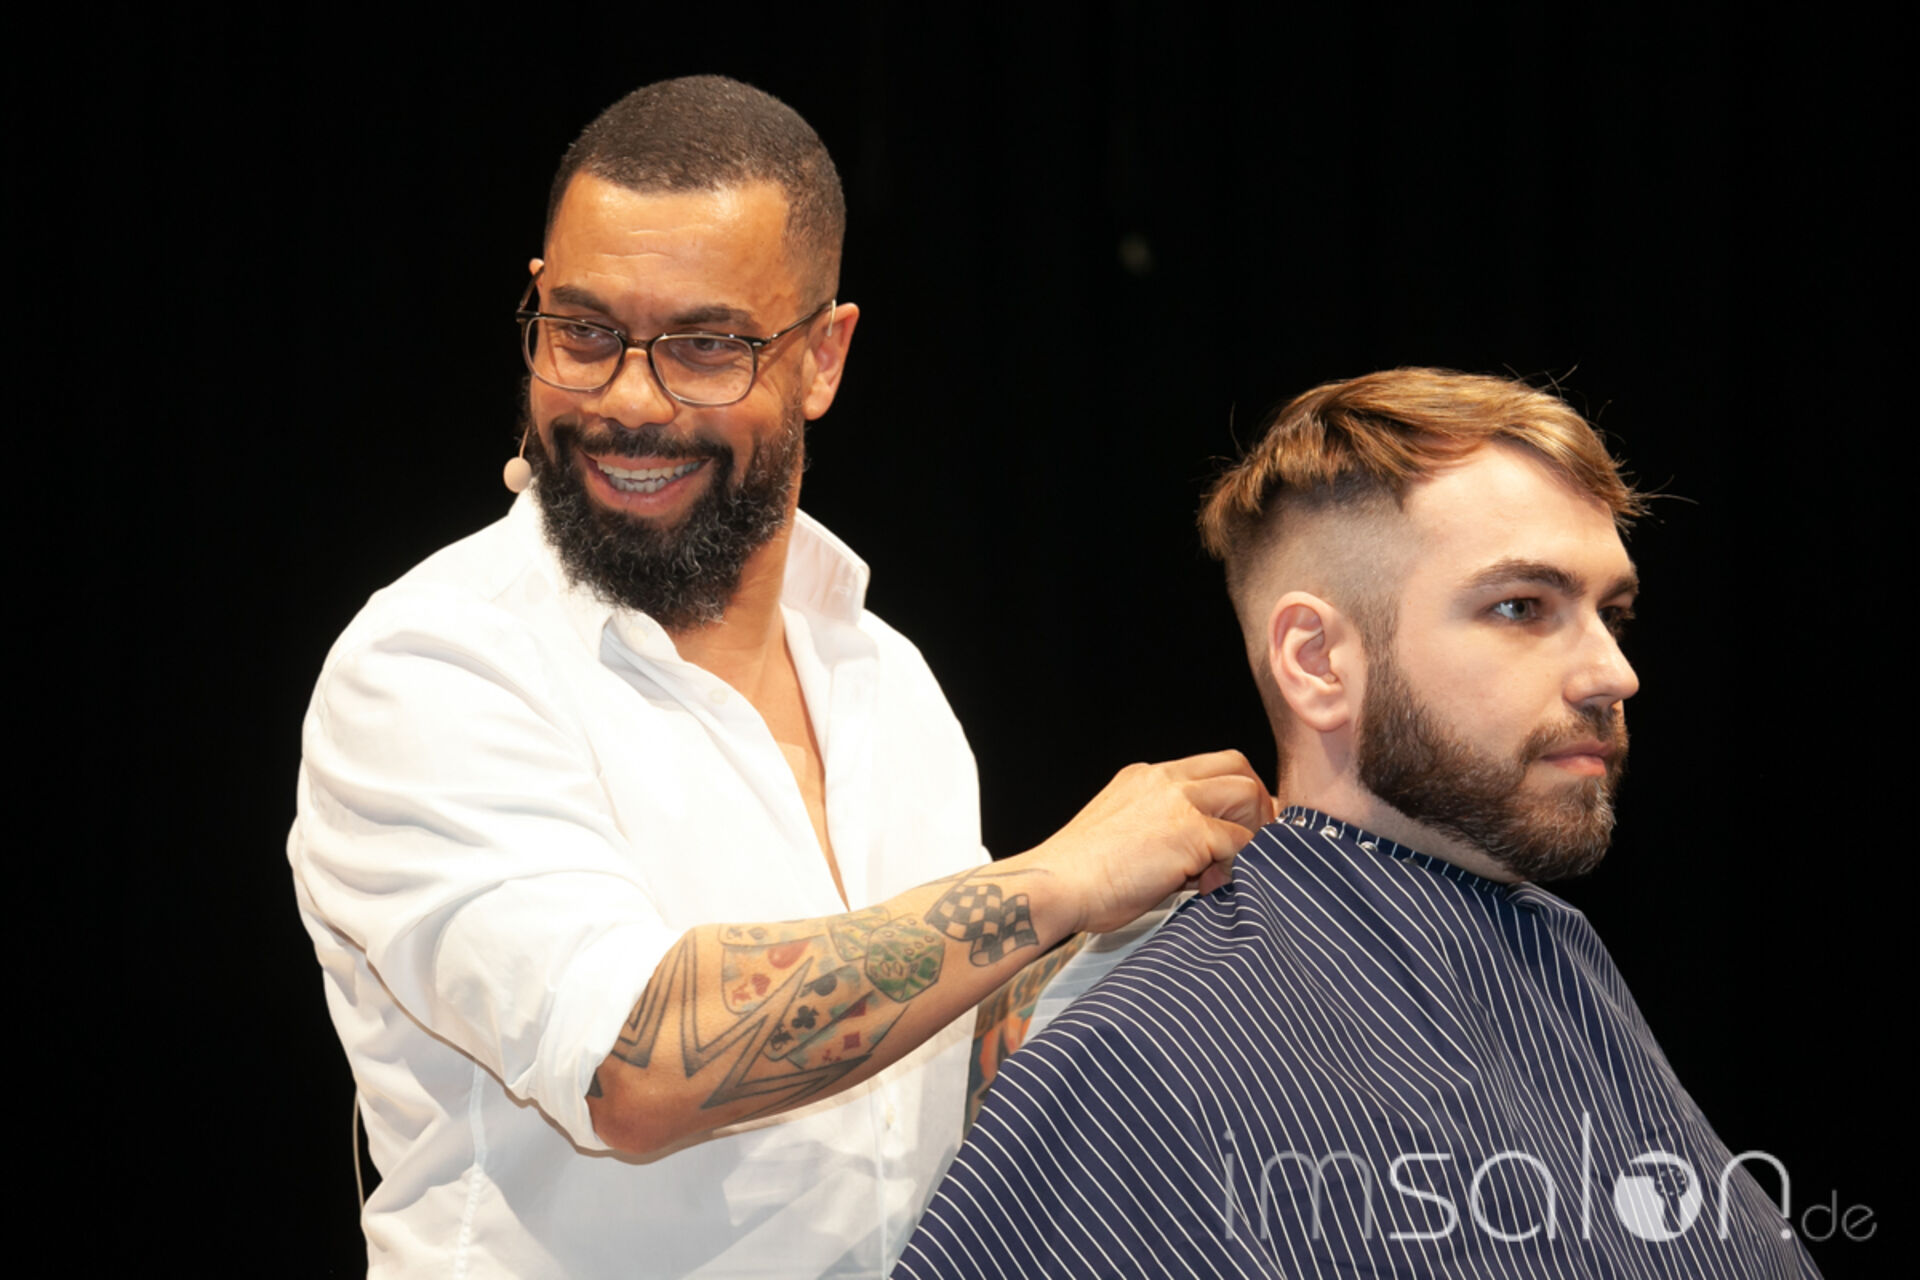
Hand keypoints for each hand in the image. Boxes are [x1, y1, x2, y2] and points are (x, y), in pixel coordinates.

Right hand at [1021, 750, 1271, 936]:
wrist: (1055, 886)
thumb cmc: (1080, 877)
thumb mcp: (1124, 836)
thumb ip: (1167, 833)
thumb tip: (1209, 861)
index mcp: (1144, 777)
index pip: (1207, 767)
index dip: (1231, 795)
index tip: (1236, 826)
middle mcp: (1162, 779)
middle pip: (1237, 766)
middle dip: (1254, 802)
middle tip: (1250, 842)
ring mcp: (1178, 802)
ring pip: (1247, 794)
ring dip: (1251, 830)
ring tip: (1229, 866)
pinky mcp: (1190, 832)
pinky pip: (1239, 842)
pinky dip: (1236, 866)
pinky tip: (1207, 887)